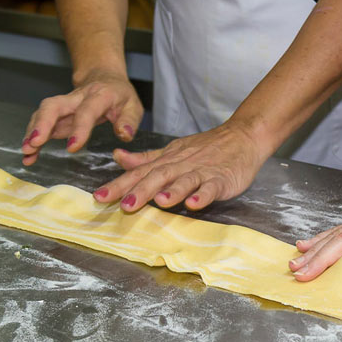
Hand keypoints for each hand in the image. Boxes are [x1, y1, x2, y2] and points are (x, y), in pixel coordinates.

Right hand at [21, 70, 142, 164]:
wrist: (105, 79)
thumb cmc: (120, 96)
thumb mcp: (134, 106)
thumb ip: (129, 121)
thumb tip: (124, 135)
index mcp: (99, 95)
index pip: (87, 110)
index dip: (79, 128)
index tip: (72, 148)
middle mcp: (76, 97)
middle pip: (54, 105)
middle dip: (42, 124)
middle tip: (34, 144)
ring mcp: (64, 104)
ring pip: (43, 113)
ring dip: (33, 132)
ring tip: (27, 153)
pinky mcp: (57, 114)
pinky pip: (41, 123)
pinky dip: (33, 139)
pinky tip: (30, 155)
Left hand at [92, 121, 267, 210]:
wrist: (242, 136)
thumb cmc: (207, 148)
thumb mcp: (172, 151)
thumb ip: (145, 158)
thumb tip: (117, 157)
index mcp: (168, 160)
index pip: (140, 172)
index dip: (120, 184)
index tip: (99, 196)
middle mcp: (182, 165)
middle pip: (158, 176)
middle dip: (140, 191)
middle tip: (123, 206)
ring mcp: (202, 171)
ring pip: (184, 180)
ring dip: (172, 191)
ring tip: (158, 202)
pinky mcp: (222, 178)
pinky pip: (212, 187)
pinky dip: (203, 195)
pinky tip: (195, 204)